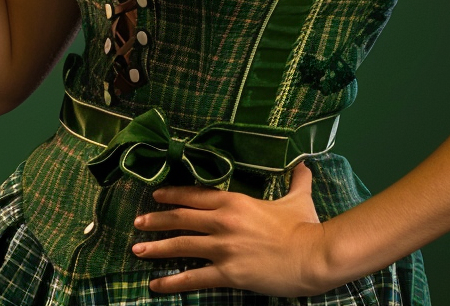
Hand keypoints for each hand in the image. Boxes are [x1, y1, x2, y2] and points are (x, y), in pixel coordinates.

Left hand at [131, 161, 330, 295]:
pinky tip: (156, 285)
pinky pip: (193, 278)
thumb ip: (297, 179)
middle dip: (156, 220)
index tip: (156, 196)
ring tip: (137, 249)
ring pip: (181, 244)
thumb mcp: (299, 197)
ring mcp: (223, 247)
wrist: (312, 255)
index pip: (196, 195)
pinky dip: (172, 282)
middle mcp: (223, 221)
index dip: (174, 195)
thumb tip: (304, 164)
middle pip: (181, 218)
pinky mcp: (228, 273)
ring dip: (156, 247)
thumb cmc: (305, 226)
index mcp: (235, 201)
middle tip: (137, 222)